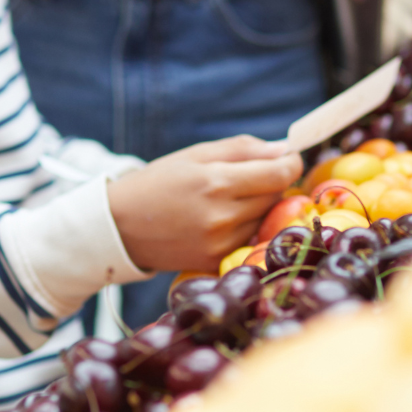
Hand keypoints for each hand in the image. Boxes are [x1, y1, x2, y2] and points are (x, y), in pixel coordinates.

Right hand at [108, 135, 302, 272]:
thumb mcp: (196, 154)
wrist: (120, 226)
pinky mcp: (216, 262)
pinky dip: (247, 227)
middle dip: (273, 182)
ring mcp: (220, 244)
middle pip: (276, 196)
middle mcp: (222, 216)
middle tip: (252, 176)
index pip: (279, 175)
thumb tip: (285, 150)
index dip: (291, 164)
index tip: (288, 158)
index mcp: (216, 182)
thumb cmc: (158, 182)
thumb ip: (243, 149)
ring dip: (260, 206)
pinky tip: (225, 219)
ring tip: (232, 198)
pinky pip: (250, 239)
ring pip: (266, 219)